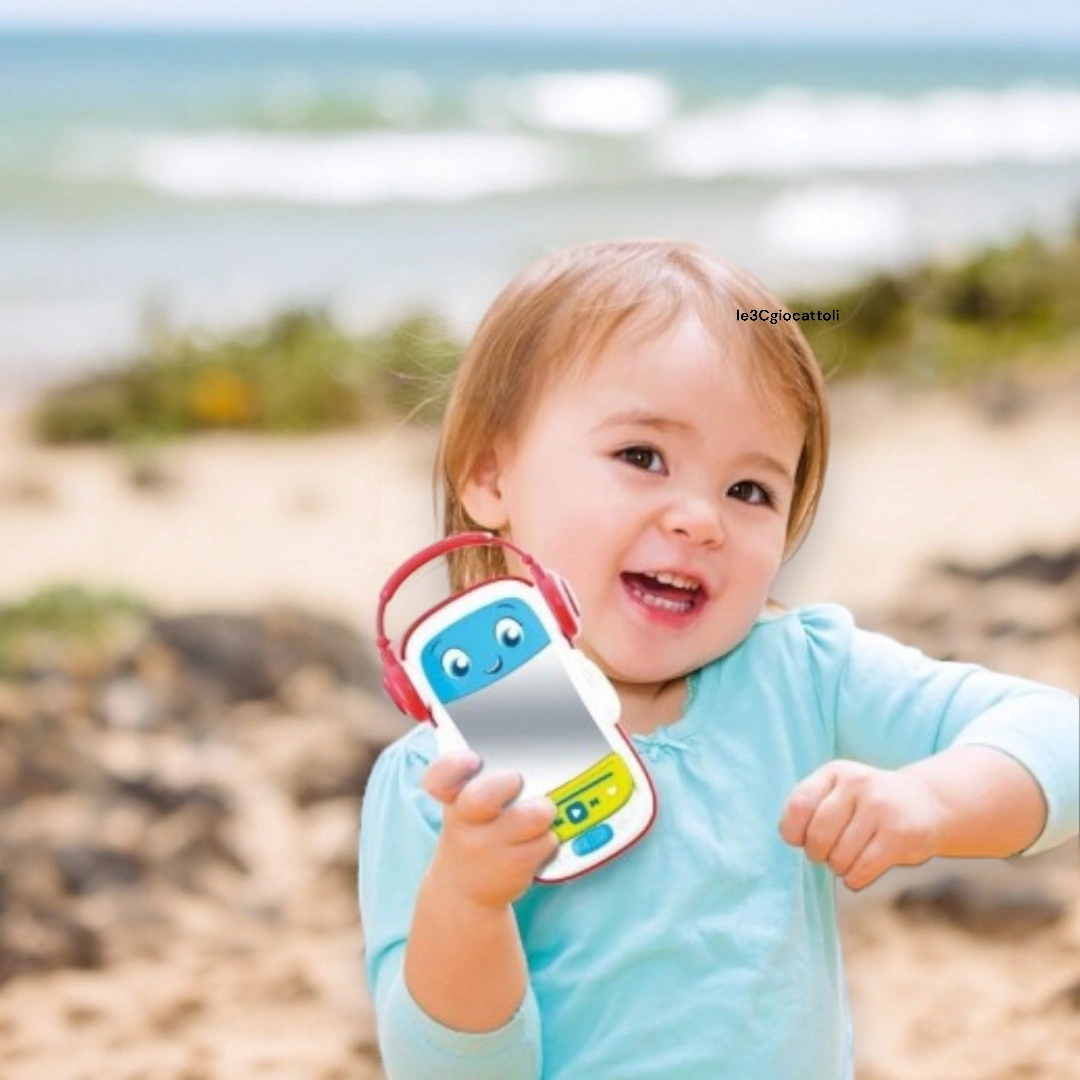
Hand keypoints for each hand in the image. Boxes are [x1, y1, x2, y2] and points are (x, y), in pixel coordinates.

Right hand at [423, 753, 559, 910]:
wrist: (462, 889)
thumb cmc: (473, 831)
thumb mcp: (463, 804)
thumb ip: (482, 778)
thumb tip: (523, 744)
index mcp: (452, 797)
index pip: (440, 778)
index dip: (455, 766)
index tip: (472, 759)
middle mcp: (466, 822)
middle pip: (482, 798)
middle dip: (507, 783)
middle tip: (517, 780)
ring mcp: (489, 847)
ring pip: (533, 816)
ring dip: (543, 810)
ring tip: (540, 811)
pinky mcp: (514, 866)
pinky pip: (548, 839)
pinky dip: (549, 836)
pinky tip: (536, 839)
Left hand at [779, 760, 944, 890]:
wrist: (927, 803)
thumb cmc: (869, 804)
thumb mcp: (839, 791)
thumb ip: (811, 807)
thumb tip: (791, 838)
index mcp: (834, 772)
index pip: (799, 805)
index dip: (793, 832)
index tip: (802, 840)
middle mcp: (856, 783)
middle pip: (818, 836)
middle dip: (818, 855)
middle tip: (828, 854)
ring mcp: (880, 807)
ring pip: (839, 857)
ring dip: (839, 868)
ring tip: (849, 860)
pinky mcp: (899, 834)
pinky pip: (861, 870)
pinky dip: (854, 880)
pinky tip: (860, 873)